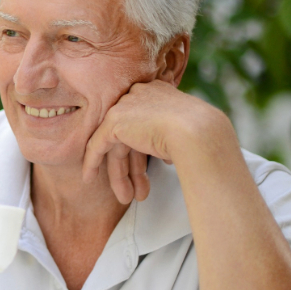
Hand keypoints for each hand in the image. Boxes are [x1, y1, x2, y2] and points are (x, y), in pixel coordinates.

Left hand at [82, 80, 212, 203]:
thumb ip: (166, 136)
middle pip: (128, 135)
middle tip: (138, 192)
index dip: (142, 152)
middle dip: (133, 167)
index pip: (142, 123)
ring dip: (119, 174)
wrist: (199, 133)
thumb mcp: (183, 132)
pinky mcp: (114, 120)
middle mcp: (138, 94)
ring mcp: (125, 105)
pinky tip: (89, 178)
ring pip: (115, 143)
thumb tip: (165, 153)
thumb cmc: (201, 136)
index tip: (145, 171)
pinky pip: (97, 144)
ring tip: (126, 197)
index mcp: (157, 91)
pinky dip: (92, 162)